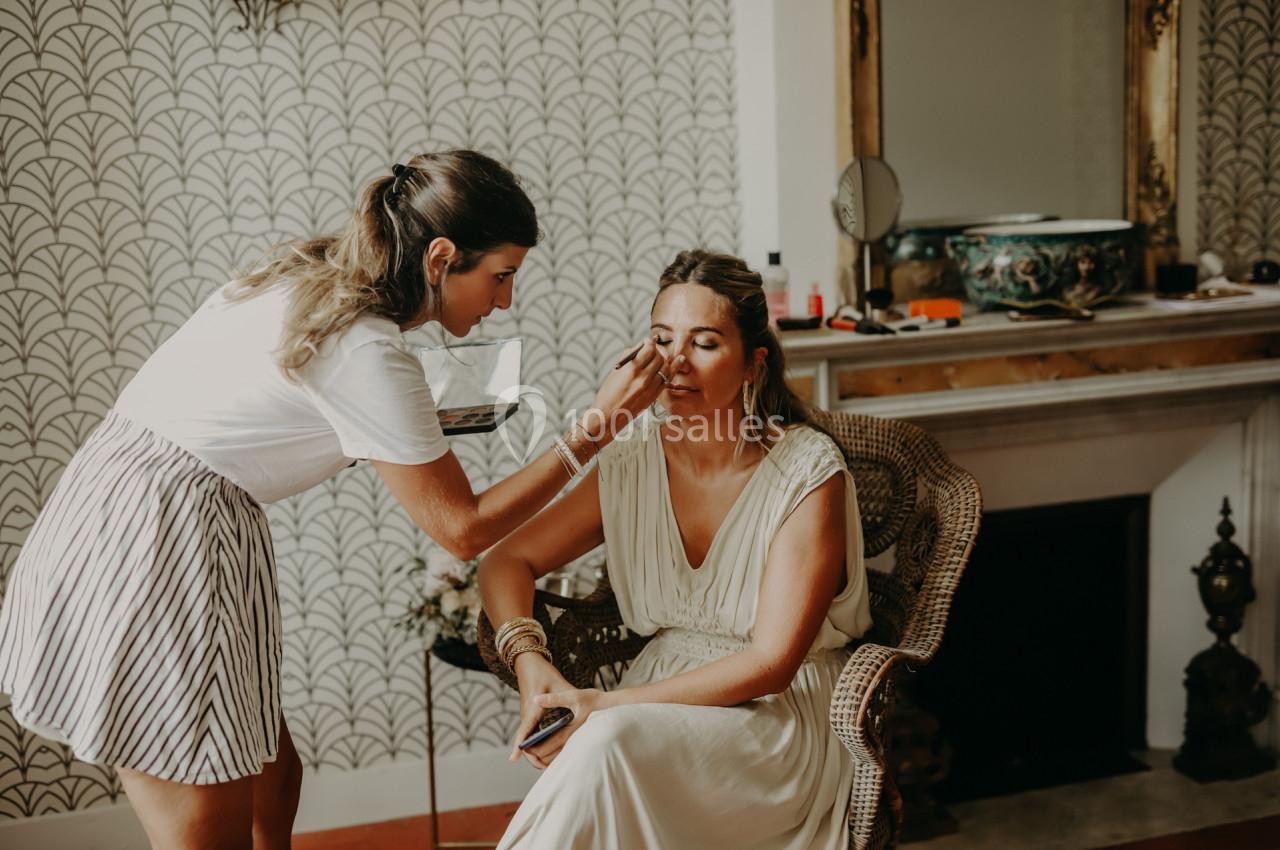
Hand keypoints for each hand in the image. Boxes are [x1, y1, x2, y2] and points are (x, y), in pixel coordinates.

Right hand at [510, 654, 574, 768]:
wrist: (529, 662)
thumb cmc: (544, 672)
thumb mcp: (558, 683)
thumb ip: (563, 698)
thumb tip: (572, 711)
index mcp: (532, 706)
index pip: (524, 730)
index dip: (519, 745)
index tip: (513, 759)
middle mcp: (527, 713)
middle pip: (525, 739)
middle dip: (532, 755)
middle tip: (547, 767)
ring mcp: (527, 714)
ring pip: (528, 737)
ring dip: (535, 750)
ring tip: (549, 763)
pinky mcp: (530, 714)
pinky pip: (532, 732)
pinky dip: (537, 742)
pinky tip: (548, 748)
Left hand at [518, 686, 606, 769]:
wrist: (614, 707)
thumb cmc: (595, 700)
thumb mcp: (574, 695)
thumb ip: (554, 699)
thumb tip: (536, 699)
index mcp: (573, 730)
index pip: (550, 744)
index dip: (535, 748)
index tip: (523, 748)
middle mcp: (576, 741)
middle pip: (552, 756)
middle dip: (537, 757)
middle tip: (525, 752)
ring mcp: (579, 744)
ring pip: (558, 758)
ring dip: (545, 758)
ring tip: (533, 753)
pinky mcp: (581, 745)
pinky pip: (565, 755)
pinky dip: (554, 756)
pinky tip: (547, 752)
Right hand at [580, 340, 672, 444]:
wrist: (608, 416)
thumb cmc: (608, 393)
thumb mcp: (616, 372)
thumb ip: (629, 357)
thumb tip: (641, 346)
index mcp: (631, 369)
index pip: (649, 349)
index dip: (650, 343)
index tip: (648, 342)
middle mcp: (643, 378)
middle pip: (659, 357)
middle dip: (657, 351)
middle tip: (653, 351)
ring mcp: (651, 388)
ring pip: (666, 367)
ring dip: (665, 359)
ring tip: (660, 357)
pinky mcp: (654, 396)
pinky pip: (668, 378)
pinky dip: (673, 368)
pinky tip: (679, 360)